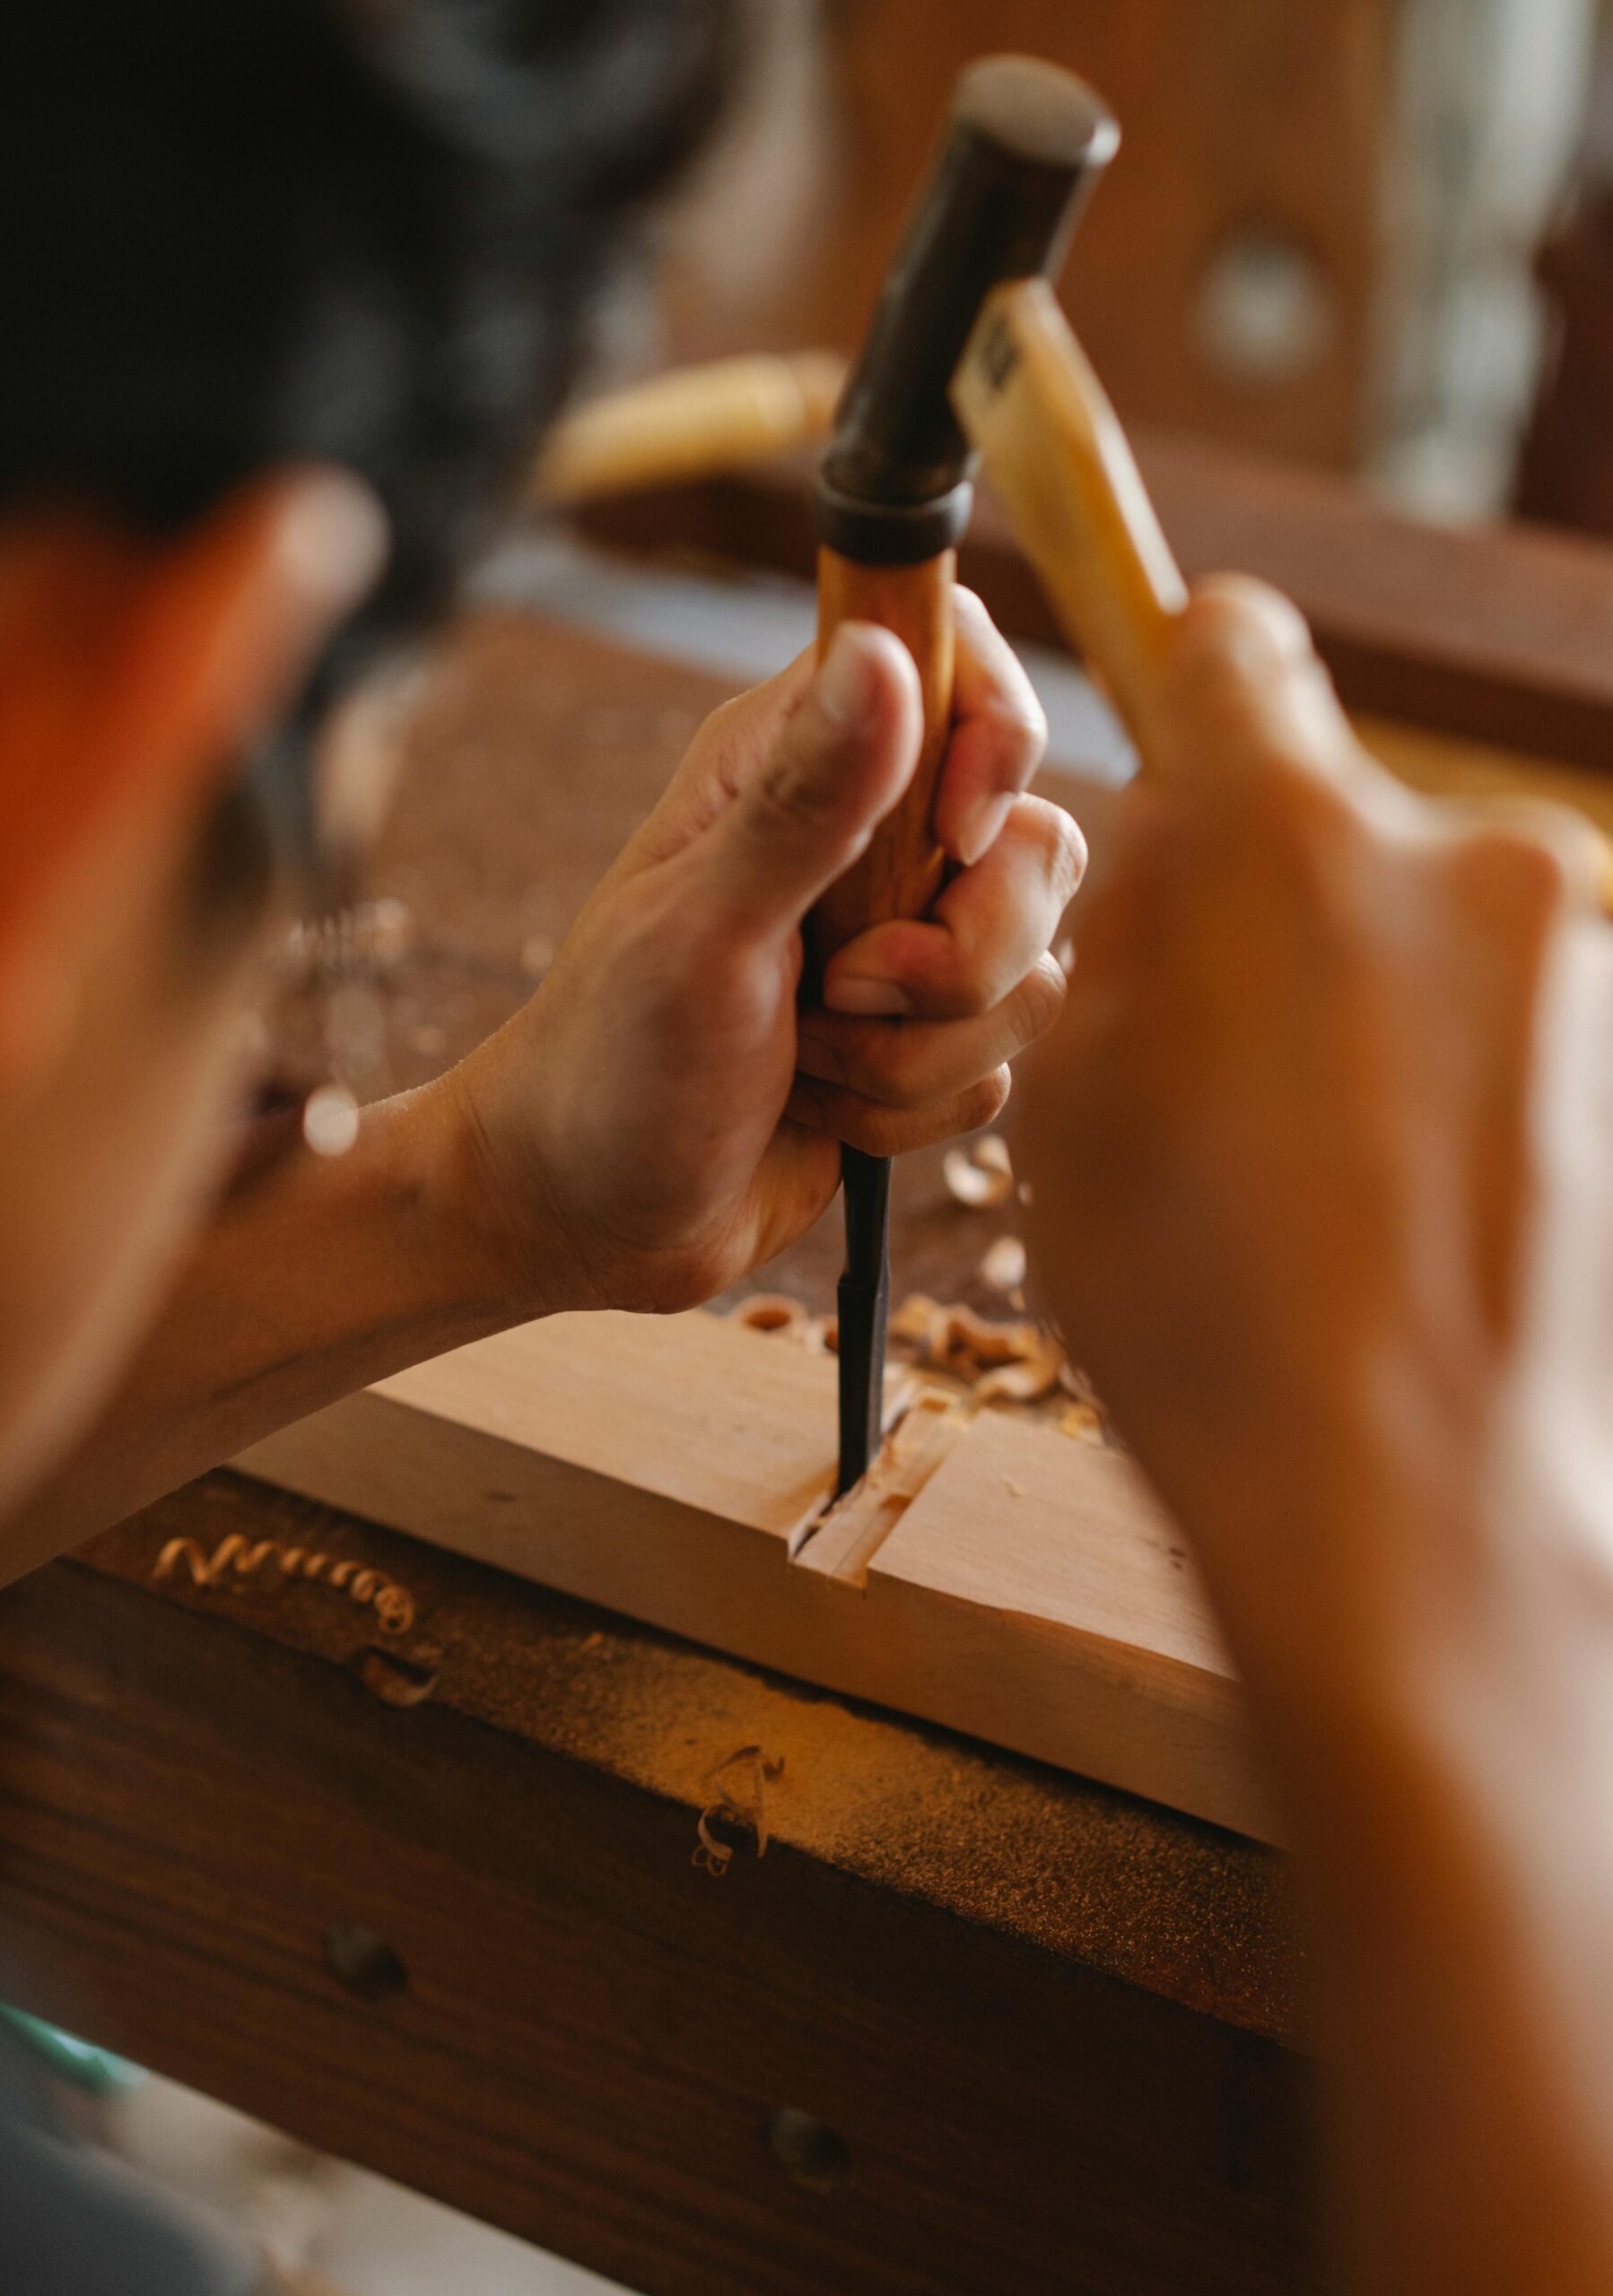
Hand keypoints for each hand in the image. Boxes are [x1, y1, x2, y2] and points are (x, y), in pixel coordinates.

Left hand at [448, 589, 1082, 1313]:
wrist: (590, 1218)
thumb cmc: (612, 1062)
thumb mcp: (703, 930)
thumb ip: (805, 801)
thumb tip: (884, 652)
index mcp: (794, 757)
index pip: (959, 661)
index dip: (995, 742)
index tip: (953, 839)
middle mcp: (865, 834)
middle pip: (1035, 843)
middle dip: (963, 953)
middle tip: (840, 987)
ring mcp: (903, 940)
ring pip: (1031, 970)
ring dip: (919, 1049)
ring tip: (807, 1057)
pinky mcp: (923, 1036)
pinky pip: (1000, 1063)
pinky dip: (913, 1105)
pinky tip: (822, 1106)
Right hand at [1018, 578, 1612, 1733]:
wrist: (1422, 1516)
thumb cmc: (1208, 1321)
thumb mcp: (1067, 1107)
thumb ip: (1127, 927)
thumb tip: (1183, 839)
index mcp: (1287, 839)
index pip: (1237, 651)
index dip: (1196, 688)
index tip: (1192, 734)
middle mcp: (1473, 854)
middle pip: (1360, 824)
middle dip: (1302, 914)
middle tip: (1254, 1081)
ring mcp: (1597, 957)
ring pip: (1465, 939)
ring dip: (1410, 1016)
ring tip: (1360, 1193)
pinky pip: (1549, 1031)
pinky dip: (1503, 1095)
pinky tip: (1451, 1222)